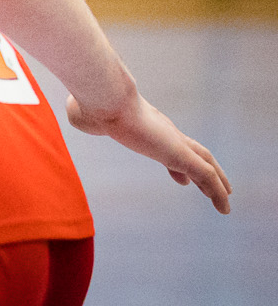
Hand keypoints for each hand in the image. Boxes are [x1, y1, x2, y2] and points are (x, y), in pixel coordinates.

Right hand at [67, 92, 232, 212]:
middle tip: (211, 185)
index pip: (168, 144)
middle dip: (203, 168)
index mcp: (145, 123)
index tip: (181, 178)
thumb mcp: (84, 113)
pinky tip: (224, 208)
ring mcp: (174, 141)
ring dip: (217, 182)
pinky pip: (206, 177)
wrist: (104, 97)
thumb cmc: (91, 104)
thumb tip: (78, 115)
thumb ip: (85, 116)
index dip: (176, 163)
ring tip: (226, 199)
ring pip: (205, 163)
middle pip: (193, 151)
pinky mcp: (180, 154)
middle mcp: (164, 129)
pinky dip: (218, 192)